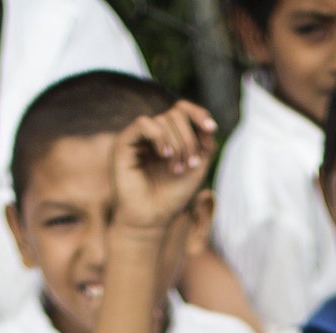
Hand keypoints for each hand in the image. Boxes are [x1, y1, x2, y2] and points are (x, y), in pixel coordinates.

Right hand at [111, 103, 217, 230]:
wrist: (151, 219)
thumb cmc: (172, 196)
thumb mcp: (197, 167)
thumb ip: (205, 144)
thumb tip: (207, 125)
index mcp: (169, 135)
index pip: (182, 110)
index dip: (198, 114)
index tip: (211, 128)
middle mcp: (152, 133)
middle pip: (176, 114)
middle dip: (189, 139)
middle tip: (190, 164)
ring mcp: (137, 138)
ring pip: (162, 119)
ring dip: (177, 144)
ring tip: (176, 169)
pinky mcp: (123, 143)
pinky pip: (143, 123)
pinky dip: (158, 136)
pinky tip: (164, 155)